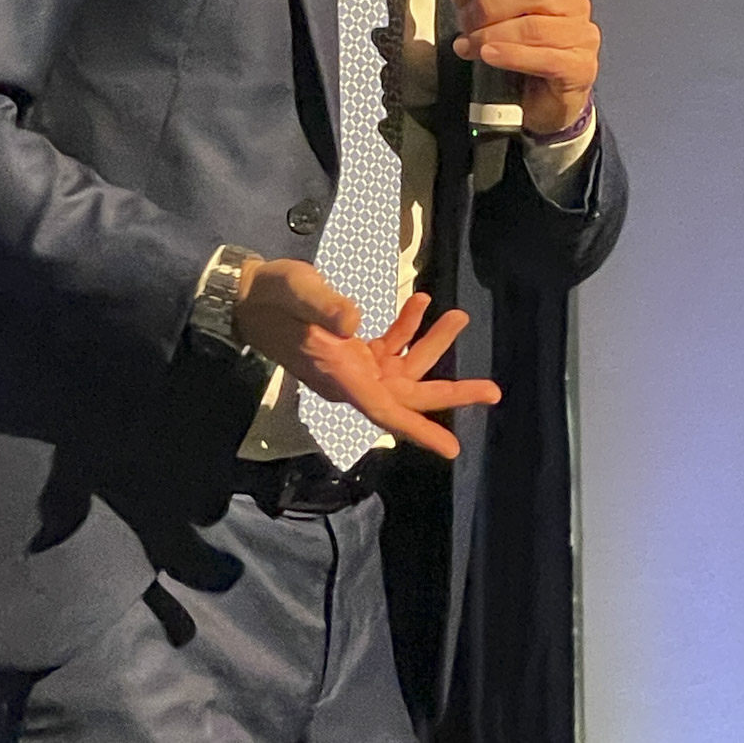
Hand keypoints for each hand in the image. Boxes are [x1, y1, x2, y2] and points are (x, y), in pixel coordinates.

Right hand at [232, 260, 499, 458]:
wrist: (250, 297)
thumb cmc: (273, 297)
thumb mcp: (299, 293)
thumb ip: (325, 306)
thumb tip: (355, 318)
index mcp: (340, 375)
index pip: (386, 410)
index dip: (421, 430)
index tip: (452, 450)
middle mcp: (352, 378)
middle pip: (408, 395)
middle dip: (450, 390)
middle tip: (493, 390)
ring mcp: (353, 365)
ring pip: (405, 367)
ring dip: (433, 343)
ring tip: (458, 314)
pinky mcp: (352, 349)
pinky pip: (390, 347)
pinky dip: (407, 328)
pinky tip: (419, 301)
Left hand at [449, 0, 599, 134]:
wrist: (540, 105)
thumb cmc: (518, 54)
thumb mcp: (488, 19)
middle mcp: (574, 4)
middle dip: (489, 5)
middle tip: (466, 23)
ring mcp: (582, 36)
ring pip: (534, 26)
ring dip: (492, 34)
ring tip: (469, 45)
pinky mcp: (580, 68)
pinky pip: (544, 57)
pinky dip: (511, 55)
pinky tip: (489, 56)